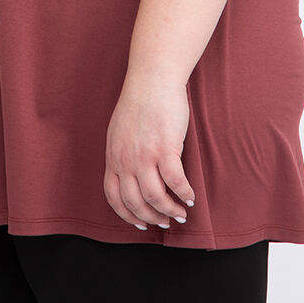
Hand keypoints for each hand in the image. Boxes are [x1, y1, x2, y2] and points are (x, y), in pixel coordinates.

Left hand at [103, 73, 195, 229]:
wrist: (152, 79)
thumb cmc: (139, 102)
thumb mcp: (119, 131)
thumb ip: (122, 153)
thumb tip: (131, 173)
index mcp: (113, 156)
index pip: (114, 197)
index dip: (128, 215)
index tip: (141, 224)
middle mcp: (126, 160)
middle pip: (135, 202)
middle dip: (152, 217)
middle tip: (165, 222)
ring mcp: (145, 155)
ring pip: (155, 197)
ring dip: (170, 211)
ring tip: (181, 214)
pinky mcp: (165, 148)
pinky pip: (175, 182)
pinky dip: (184, 194)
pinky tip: (190, 197)